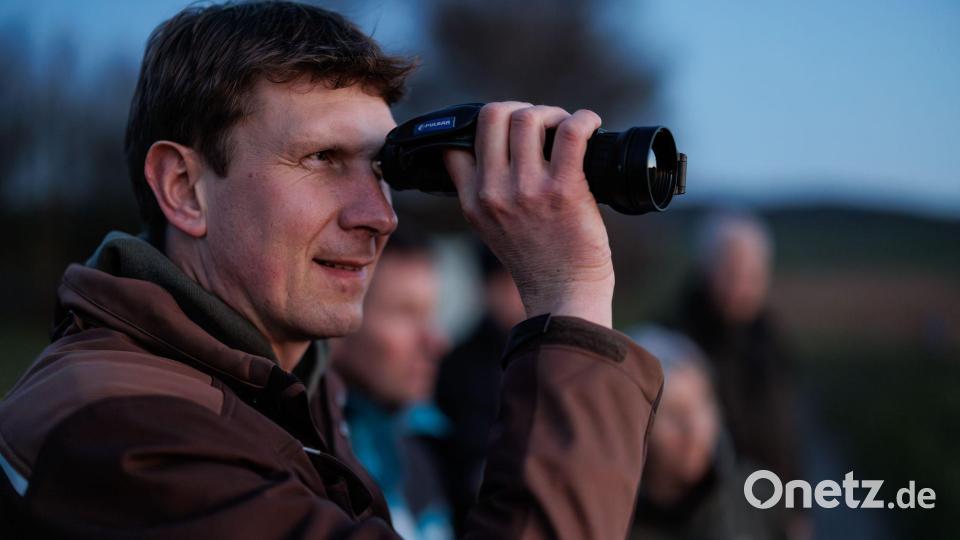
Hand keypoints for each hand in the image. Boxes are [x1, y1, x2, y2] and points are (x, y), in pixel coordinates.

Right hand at [444, 102, 613, 327]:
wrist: (563, 296)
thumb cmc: (537, 261)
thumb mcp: (491, 227)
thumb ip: (485, 192)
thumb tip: (498, 149)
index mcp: (473, 200)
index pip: (457, 143)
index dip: (487, 128)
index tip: (511, 135)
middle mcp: (494, 192)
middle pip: (494, 116)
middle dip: (521, 110)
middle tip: (543, 126)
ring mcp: (528, 190)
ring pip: (529, 118)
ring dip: (553, 114)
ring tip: (566, 128)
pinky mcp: (564, 190)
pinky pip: (571, 132)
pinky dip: (584, 119)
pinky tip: (591, 125)